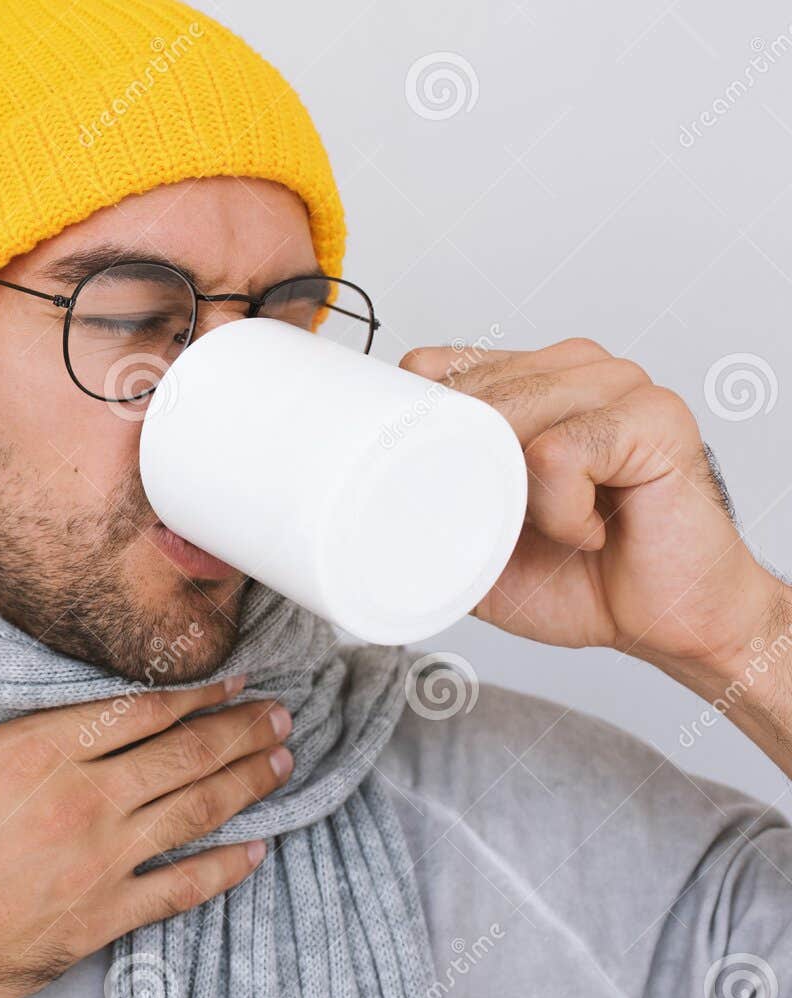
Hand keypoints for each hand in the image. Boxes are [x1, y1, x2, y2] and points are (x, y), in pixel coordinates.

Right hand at [0, 644, 292, 997]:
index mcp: (31, 754)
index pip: (135, 709)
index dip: (192, 692)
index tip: (230, 678)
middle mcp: (76, 802)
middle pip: (181, 755)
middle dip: (237, 730)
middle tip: (278, 713)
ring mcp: (94, 864)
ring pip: (192, 813)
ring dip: (244, 784)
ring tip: (280, 761)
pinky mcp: (98, 920)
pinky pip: (179, 889)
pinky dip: (224, 869)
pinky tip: (254, 851)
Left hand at [399, 337, 786, 679]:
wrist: (664, 623)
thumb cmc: (575, 577)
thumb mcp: (470, 541)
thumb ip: (422, 504)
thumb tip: (339, 500)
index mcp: (526, 381)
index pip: (432, 367)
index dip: (409, 424)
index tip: (408, 478)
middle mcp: (572, 368)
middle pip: (465, 392)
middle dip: (462, 469)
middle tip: (509, 527)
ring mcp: (618, 382)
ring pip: (508, 414)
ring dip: (514, 496)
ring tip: (555, 529)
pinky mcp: (654, 416)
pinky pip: (557, 454)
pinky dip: (562, 512)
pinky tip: (593, 530)